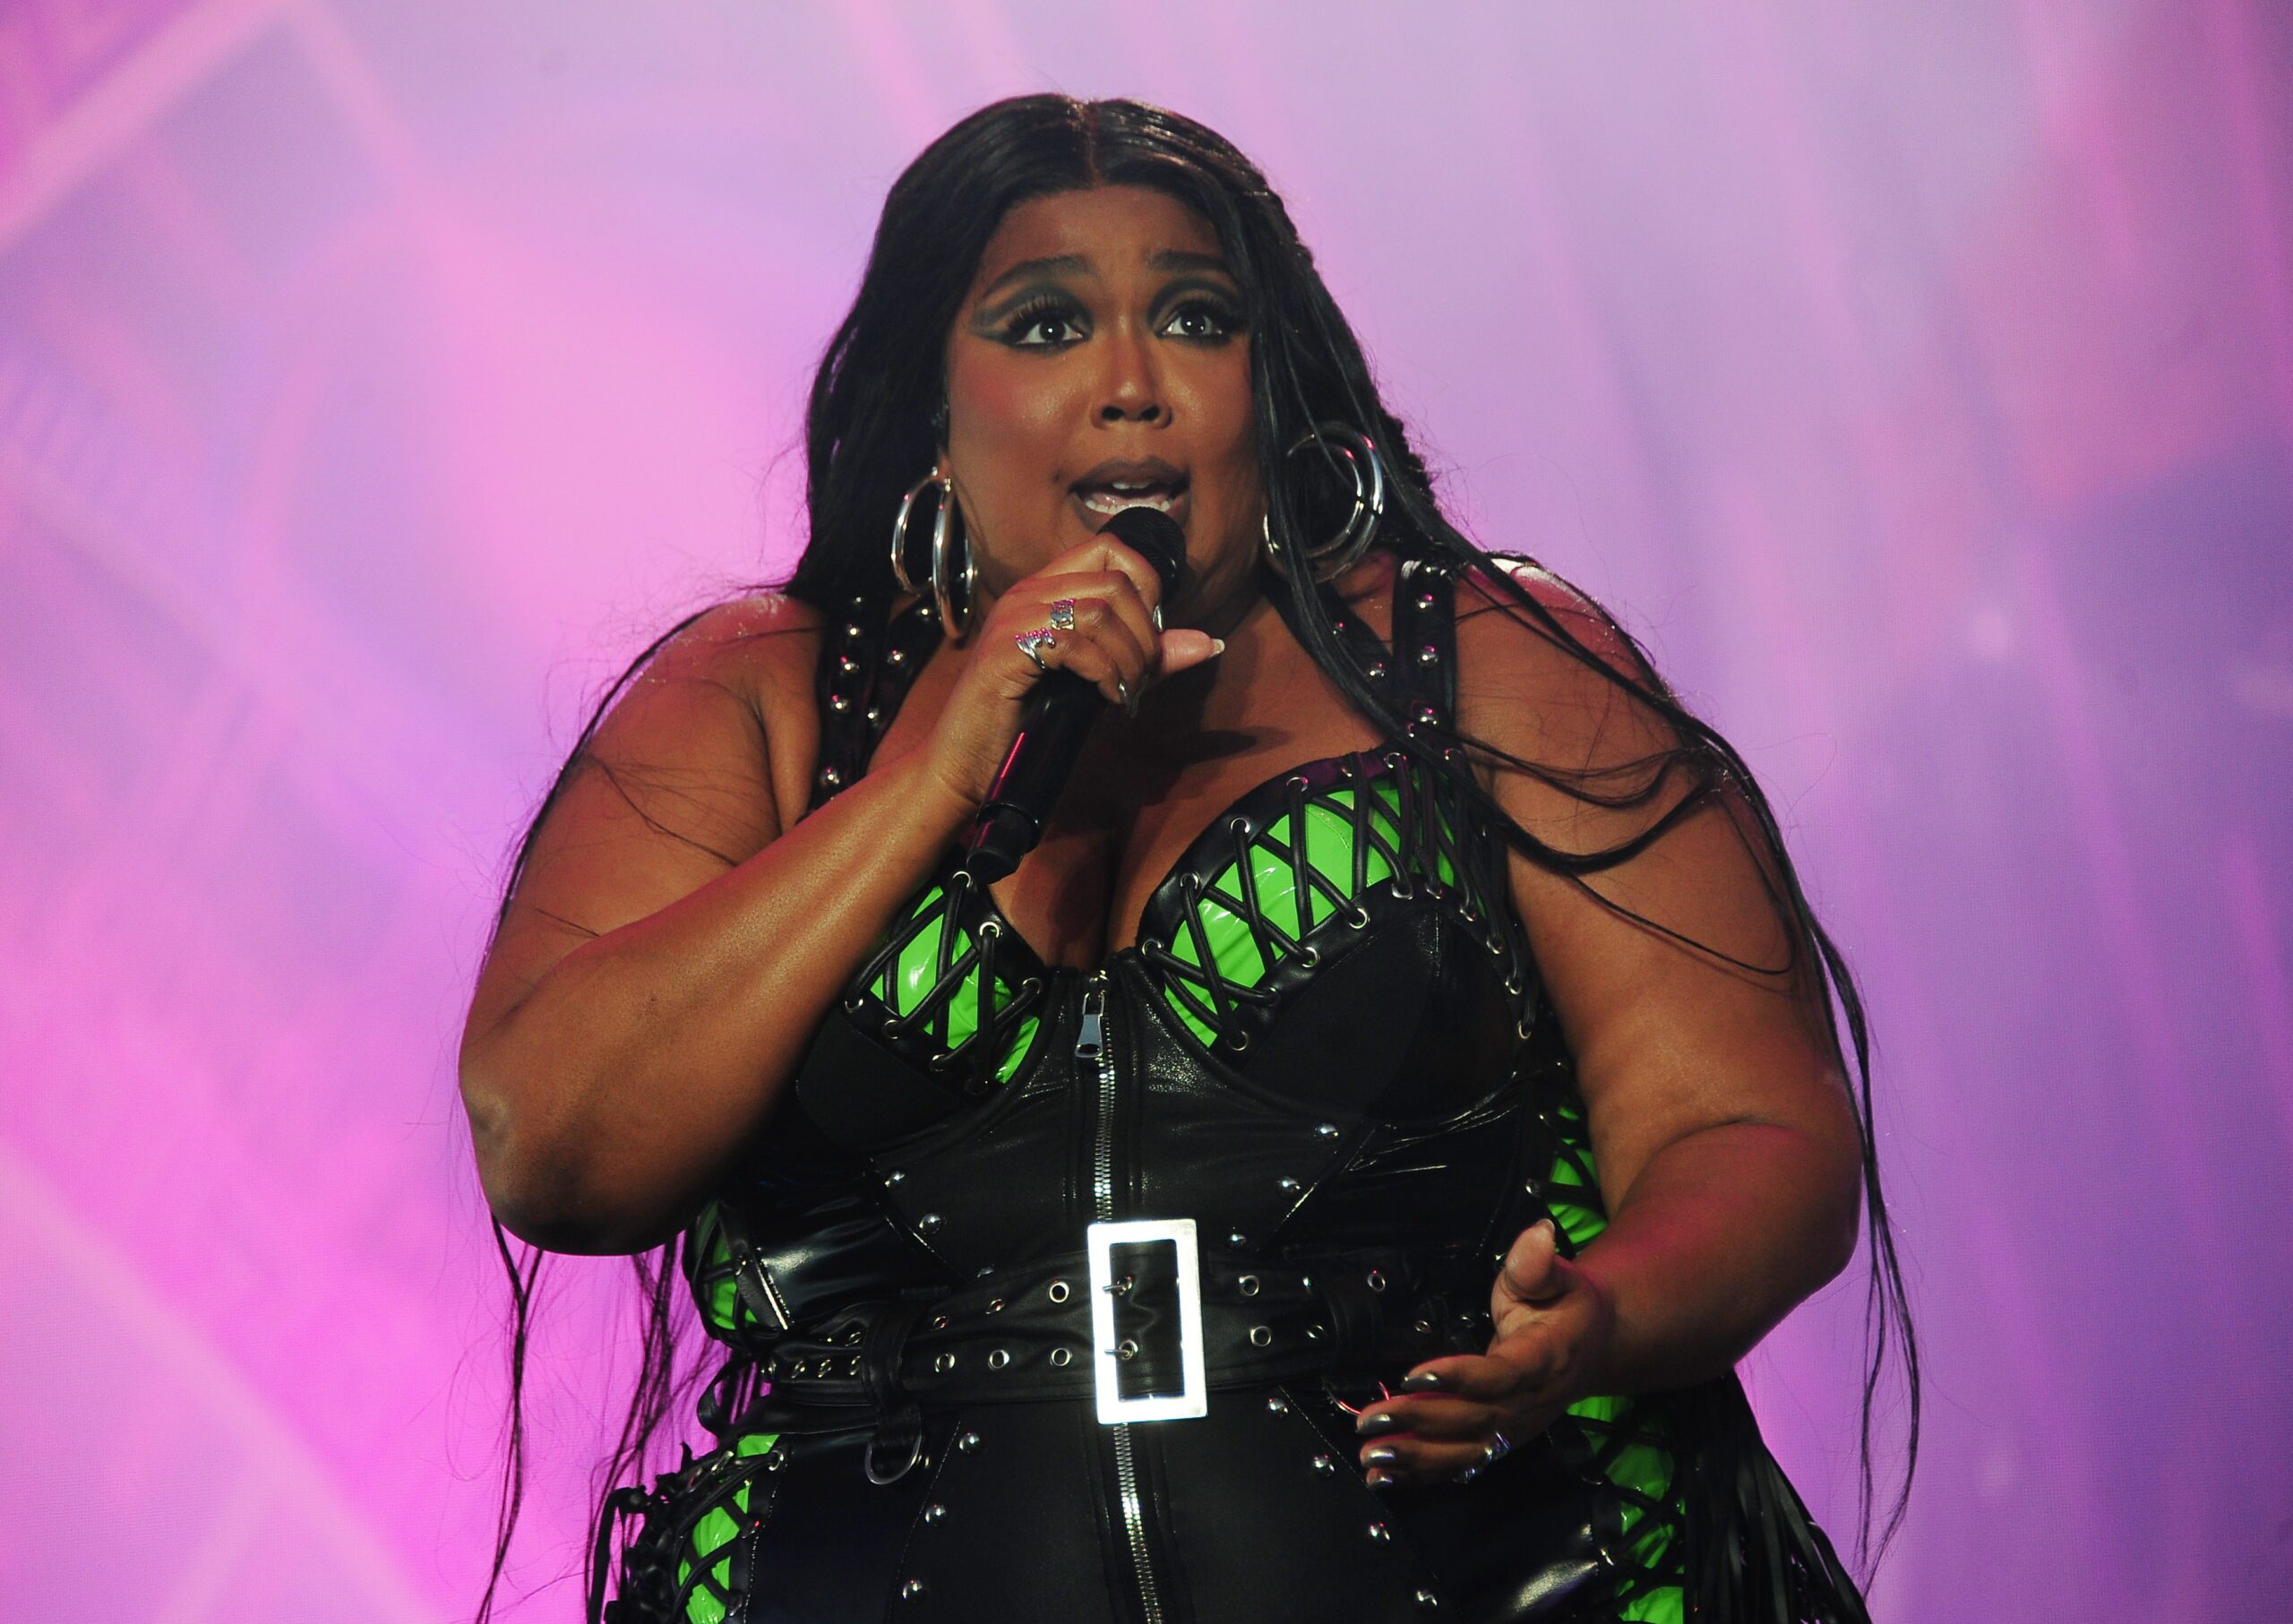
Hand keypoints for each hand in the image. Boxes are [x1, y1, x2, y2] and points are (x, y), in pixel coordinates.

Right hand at [921, 534, 1223, 809]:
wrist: (965, 761)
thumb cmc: (1028, 720)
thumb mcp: (1095, 680)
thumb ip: (1145, 656)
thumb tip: (1207, 642)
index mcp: (1045, 589)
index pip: (1110, 547)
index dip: (1147, 584)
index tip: (1149, 636)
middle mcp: (1027, 593)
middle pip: (1116, 580)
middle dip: (1146, 634)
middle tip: (1141, 677)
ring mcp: (1014, 619)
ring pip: (1101, 610)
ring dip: (1130, 658)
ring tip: (1126, 693)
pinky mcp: (1006, 652)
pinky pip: (1075, 643)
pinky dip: (1105, 673)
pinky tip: (1107, 698)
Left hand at [1352, 1219, 1614, 1488]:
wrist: (1596, 1346)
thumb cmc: (1565, 1306)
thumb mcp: (1556, 1277)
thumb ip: (1537, 1262)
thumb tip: (1538, 1233)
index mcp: (1544, 1360)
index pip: (1501, 1375)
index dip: (1460, 1378)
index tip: (1416, 1373)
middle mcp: (1530, 1403)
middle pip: (1473, 1419)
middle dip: (1420, 1421)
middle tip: (1372, 1419)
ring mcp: (1515, 1429)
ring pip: (1465, 1451)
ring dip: (1416, 1457)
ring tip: (1373, 1456)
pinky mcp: (1500, 1443)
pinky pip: (1462, 1463)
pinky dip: (1423, 1474)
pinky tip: (1387, 1476)